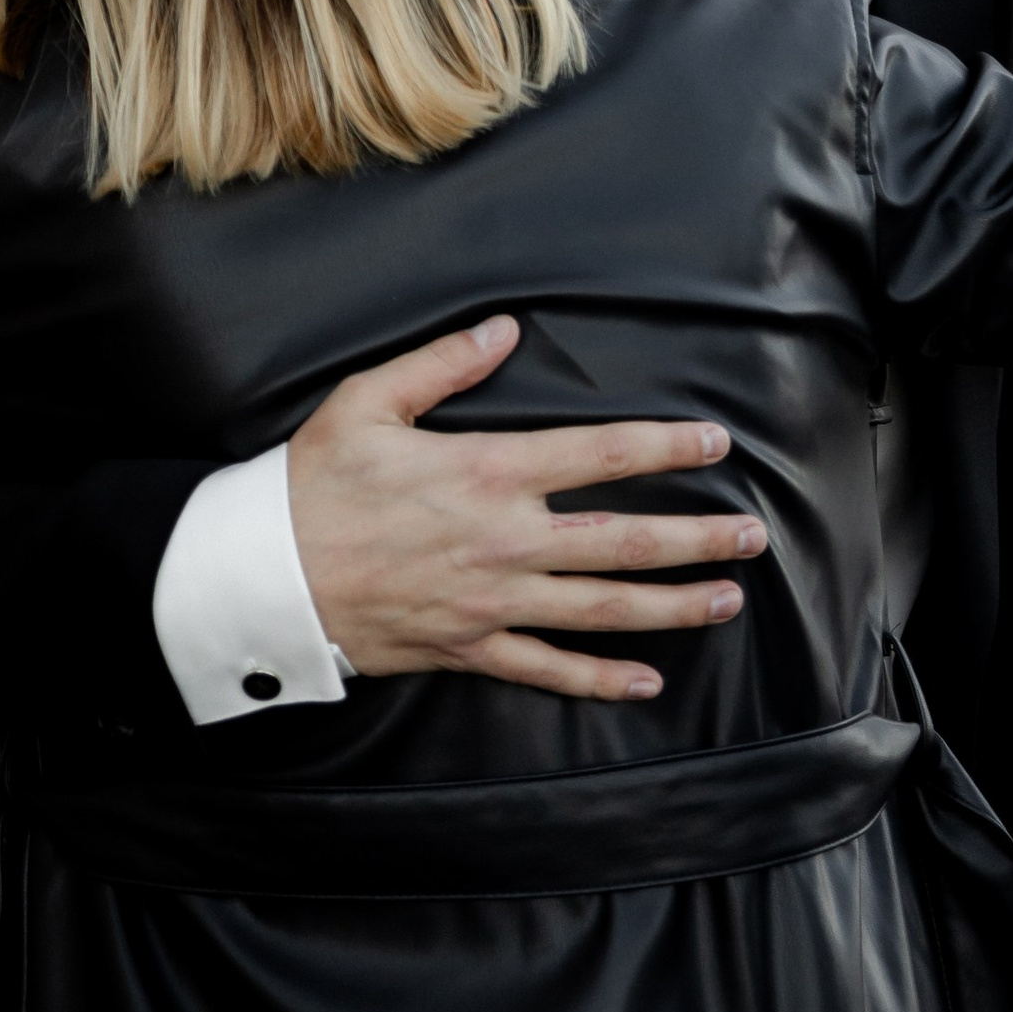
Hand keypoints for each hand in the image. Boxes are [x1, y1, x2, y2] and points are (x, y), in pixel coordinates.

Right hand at [286, 317, 768, 702]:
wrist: (261, 577)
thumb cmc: (310, 483)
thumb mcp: (368, 400)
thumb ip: (444, 363)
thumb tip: (506, 330)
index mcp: (488, 471)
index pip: (602, 454)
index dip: (666, 445)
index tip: (716, 443)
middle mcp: (505, 540)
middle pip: (623, 540)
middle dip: (696, 538)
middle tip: (752, 538)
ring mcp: (492, 602)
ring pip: (602, 608)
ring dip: (671, 605)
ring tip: (726, 600)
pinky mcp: (468, 647)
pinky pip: (546, 670)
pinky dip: (599, 680)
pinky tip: (645, 681)